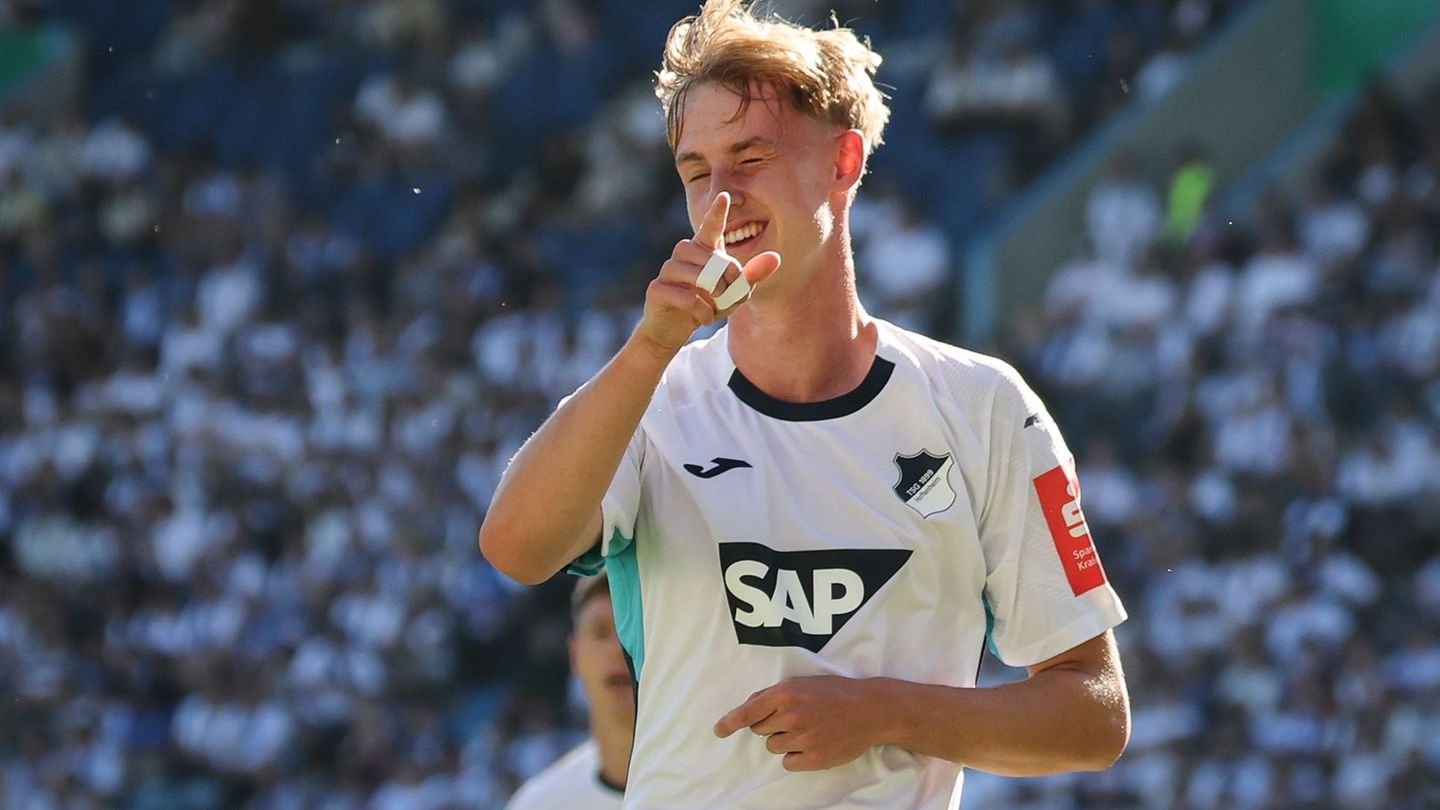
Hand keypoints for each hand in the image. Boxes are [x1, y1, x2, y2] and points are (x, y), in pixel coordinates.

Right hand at [635, 192, 781, 352]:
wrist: (672, 330)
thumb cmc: (705, 304)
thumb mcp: (733, 293)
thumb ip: (752, 275)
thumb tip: (776, 257)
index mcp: (703, 249)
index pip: (711, 226)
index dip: (717, 212)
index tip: (724, 196)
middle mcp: (683, 253)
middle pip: (713, 259)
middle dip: (728, 281)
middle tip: (729, 297)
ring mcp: (668, 270)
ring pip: (700, 276)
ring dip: (715, 297)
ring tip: (715, 308)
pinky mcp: (657, 288)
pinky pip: (687, 297)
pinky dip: (702, 311)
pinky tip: (704, 317)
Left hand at [714, 676, 887, 771]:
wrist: (871, 709)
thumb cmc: (836, 692)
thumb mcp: (803, 682)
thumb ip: (774, 694)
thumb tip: (749, 706)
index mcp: (786, 693)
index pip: (748, 712)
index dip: (730, 722)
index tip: (719, 730)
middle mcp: (791, 716)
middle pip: (760, 730)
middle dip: (771, 725)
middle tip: (795, 718)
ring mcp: (803, 738)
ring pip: (774, 747)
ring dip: (785, 741)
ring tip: (808, 729)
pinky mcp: (815, 758)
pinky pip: (788, 763)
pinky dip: (796, 756)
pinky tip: (813, 744)